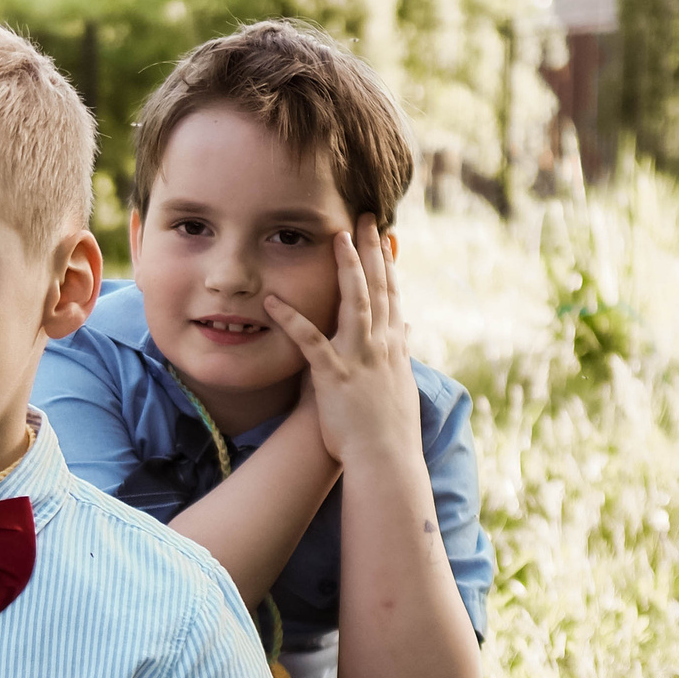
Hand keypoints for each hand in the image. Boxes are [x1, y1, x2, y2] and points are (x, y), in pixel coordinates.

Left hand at [266, 215, 419, 471]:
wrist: (386, 459)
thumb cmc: (389, 429)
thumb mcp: (400, 385)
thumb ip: (399, 353)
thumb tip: (406, 331)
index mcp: (394, 347)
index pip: (392, 296)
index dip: (387, 264)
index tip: (383, 237)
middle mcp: (381, 345)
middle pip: (378, 288)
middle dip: (371, 251)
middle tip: (365, 218)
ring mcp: (360, 358)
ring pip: (355, 304)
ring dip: (346, 269)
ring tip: (336, 238)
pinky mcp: (335, 375)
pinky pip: (309, 341)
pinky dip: (291, 319)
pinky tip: (272, 301)